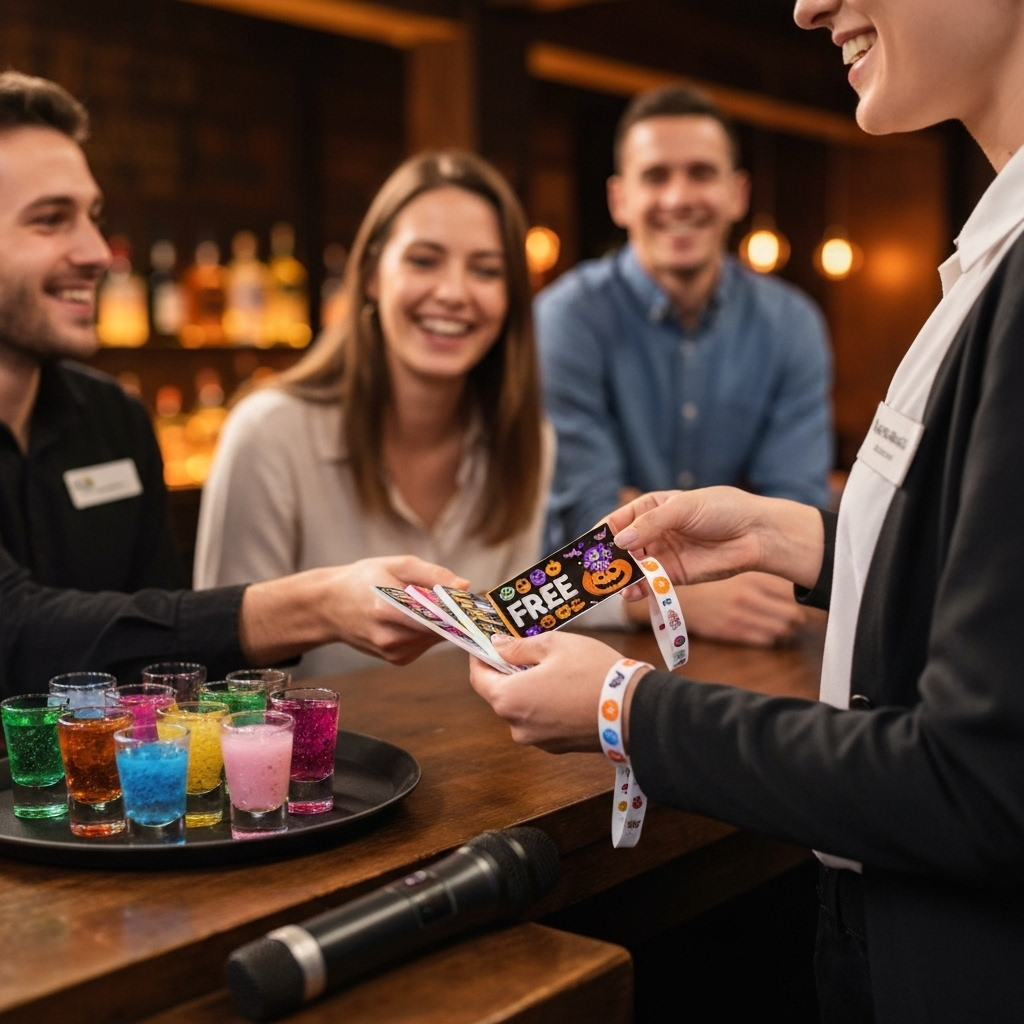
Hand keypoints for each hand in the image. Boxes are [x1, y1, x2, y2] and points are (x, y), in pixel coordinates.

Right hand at [329, 556, 470, 664]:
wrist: (329, 606)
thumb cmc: (361, 580)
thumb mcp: (394, 565)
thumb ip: (432, 574)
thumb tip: (465, 585)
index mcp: (387, 610)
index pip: (437, 614)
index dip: (459, 607)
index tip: (473, 599)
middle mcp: (390, 638)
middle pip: (440, 628)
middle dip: (452, 613)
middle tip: (458, 596)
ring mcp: (393, 652)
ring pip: (436, 637)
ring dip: (440, 622)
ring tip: (425, 602)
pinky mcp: (397, 660)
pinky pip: (426, 644)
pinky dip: (427, 630)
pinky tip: (414, 617)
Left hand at [469, 632, 636, 752]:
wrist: (635, 712)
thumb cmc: (594, 673)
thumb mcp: (554, 645)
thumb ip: (519, 646)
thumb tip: (497, 645)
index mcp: (509, 698)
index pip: (479, 677)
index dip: (481, 657)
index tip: (488, 643)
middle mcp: (517, 725)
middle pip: (501, 693)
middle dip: (510, 671)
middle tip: (527, 649)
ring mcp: (537, 740)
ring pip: (522, 708)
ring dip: (530, 688)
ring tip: (555, 668)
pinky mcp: (557, 747)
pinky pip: (541, 720)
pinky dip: (546, 705)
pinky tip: (567, 689)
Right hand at [609, 487, 823, 592]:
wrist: (757, 534)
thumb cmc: (722, 509)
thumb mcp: (683, 508)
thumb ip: (650, 525)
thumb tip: (620, 542)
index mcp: (649, 509)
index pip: (615, 522)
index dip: (599, 536)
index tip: (586, 550)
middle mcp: (651, 533)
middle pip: (619, 549)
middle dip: (605, 561)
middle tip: (590, 574)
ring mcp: (661, 555)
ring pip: (631, 569)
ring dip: (619, 578)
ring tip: (610, 587)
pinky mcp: (674, 575)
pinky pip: (649, 584)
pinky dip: (637, 589)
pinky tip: (630, 593)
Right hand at [674, 573, 806, 646]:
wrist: (678, 595)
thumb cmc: (714, 582)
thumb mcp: (740, 572)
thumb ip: (766, 579)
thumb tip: (797, 590)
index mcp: (752, 577)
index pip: (793, 593)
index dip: (802, 600)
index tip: (803, 602)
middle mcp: (747, 596)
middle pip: (792, 615)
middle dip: (797, 618)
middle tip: (797, 618)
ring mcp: (739, 615)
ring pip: (781, 630)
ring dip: (786, 630)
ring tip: (785, 626)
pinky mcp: (730, 631)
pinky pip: (764, 640)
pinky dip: (771, 638)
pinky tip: (768, 632)